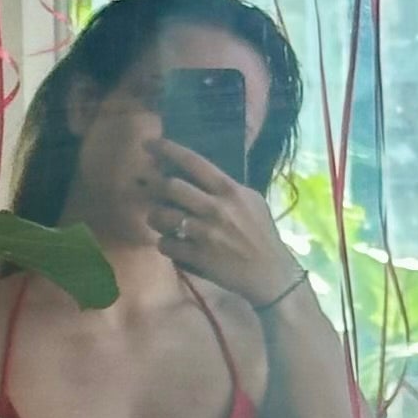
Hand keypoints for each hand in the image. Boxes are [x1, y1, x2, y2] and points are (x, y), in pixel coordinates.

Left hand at [147, 137, 301, 306]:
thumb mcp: (252, 202)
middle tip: (146, 186)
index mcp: (229, 191)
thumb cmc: (262, 235)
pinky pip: (166, 244)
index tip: (148, 144)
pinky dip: (163, 242)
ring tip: (156, 217)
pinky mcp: (198, 256)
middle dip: (153, 185)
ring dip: (153, 215)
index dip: (167, 149)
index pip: (193, 162)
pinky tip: (170, 242)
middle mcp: (215, 208)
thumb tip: (198, 174)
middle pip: (171, 186)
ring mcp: (205, 233)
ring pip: (162, 215)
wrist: (270, 273)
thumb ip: (226, 188)